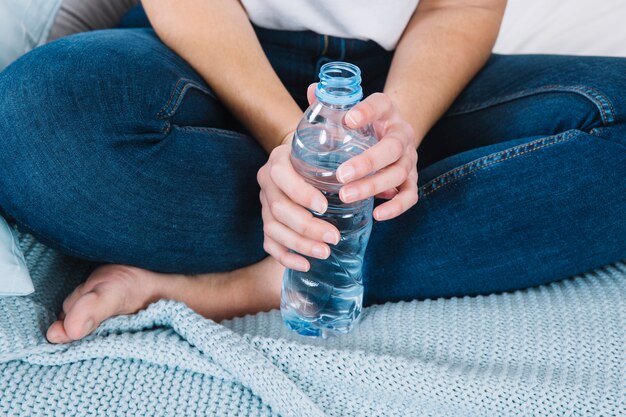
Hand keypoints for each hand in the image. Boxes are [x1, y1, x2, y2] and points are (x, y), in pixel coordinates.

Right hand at [257, 131, 340, 271]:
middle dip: (307, 226)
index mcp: (279, 159)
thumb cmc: (321, 153)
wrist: (298, 157)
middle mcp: (267, 182)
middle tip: (334, 237)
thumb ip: (351, 156)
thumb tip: (390, 189)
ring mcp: (264, 203)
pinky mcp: (266, 222)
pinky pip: (269, 243)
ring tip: (325, 252)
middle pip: (278, 208)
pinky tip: (305, 264)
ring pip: (273, 228)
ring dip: (299, 244)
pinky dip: (285, 257)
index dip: (301, 193)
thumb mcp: (332, 146)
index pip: (281, 175)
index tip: (325, 207)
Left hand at [306, 85, 418, 220]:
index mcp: (387, 111)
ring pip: (398, 174)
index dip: (366, 112)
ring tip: (346, 195)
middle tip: (341, 175)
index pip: (380, 105)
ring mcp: (409, 158)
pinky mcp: (411, 179)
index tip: (348, 120)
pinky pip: (410, 195)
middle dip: (367, 162)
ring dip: (373, 186)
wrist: (392, 132)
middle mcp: (402, 134)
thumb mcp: (352, 108)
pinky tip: (377, 214)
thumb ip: (332, 102)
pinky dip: (396, 207)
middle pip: (392, 148)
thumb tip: (311, 91)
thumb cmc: (364, 122)